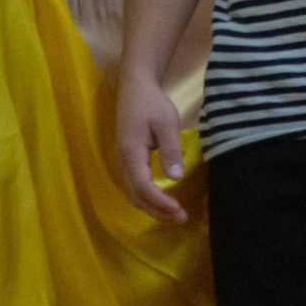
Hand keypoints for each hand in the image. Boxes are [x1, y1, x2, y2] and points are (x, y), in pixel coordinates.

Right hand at [115, 74, 189, 223]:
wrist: (135, 86)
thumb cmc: (151, 102)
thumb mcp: (166, 122)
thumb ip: (170, 150)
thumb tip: (175, 178)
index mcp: (131, 153)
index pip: (143, 186)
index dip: (160, 201)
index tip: (179, 210)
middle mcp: (123, 161)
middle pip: (136, 196)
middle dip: (158, 211)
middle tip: (181, 219)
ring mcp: (124, 161)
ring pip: (135, 194)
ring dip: (154, 207)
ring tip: (174, 214)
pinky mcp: (129, 159)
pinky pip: (136, 186)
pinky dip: (149, 198)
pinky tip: (164, 200)